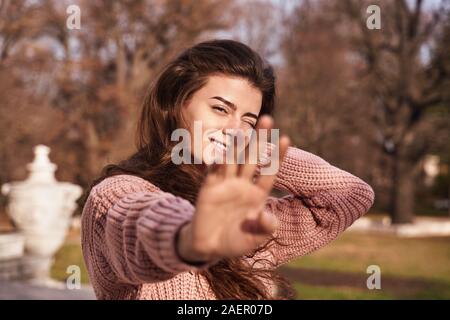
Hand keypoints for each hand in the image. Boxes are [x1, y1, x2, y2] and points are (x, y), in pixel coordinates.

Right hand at [177, 116, 289, 262]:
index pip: (270, 170)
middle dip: (259, 139)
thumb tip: (268, 216)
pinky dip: (218, 159)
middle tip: (267, 118)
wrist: (209, 247)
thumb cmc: (236, 241)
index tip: (286, 138)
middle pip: (253, 157)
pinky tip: (223, 147)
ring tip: (241, 126)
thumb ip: (265, 227)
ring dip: (237, 144)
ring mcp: (226, 184)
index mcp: (258, 194)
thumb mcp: (255, 239)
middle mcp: (243, 184)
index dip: (277, 155)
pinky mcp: (210, 187)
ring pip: (233, 159)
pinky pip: (215, 170)